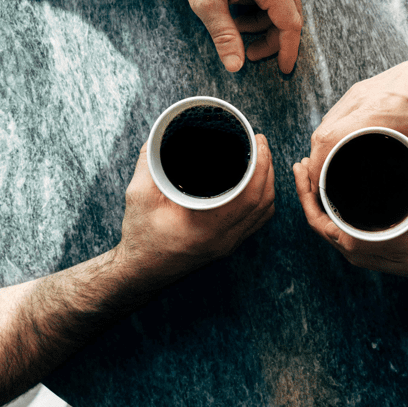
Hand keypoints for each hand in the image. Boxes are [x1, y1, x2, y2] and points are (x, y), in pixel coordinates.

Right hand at [117, 134, 274, 284]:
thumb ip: (150, 162)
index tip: (258, 141)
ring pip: (264, 212)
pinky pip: (256, 222)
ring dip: (268, 183)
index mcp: (206, 226)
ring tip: (262, 158)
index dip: (261, 166)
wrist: (140, 272)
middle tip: (261, 142)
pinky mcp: (227, 246)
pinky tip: (256, 184)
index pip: (250, 195)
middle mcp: (223, 239)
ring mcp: (228, 245)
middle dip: (268, 167)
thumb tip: (161, 134)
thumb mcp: (139, 195)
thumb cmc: (139, 236)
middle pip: (263, 201)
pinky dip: (262, 200)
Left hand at [165, 0, 301, 73]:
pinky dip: (263, 5)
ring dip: (264, 22)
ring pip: (284, 3)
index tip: (284, 69)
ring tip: (236, 25)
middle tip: (249, 52)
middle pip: (290, 16)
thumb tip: (236, 67)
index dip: (287, 50)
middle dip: (271, 39)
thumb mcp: (206, 3)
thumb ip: (224, 36)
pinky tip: (241, 8)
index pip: (290, 25)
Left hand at [293, 158, 407, 282]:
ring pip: (329, 218)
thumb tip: (347, 217)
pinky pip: (344, 220)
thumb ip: (373, 229)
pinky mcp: (372, 241)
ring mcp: (362, 247)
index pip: (316, 220)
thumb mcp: (400, 234)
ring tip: (316, 170)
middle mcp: (353, 250)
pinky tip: (341, 186)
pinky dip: (336, 201)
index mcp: (354, 249)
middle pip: (318, 217)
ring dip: (320, 195)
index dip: (305, 193)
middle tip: (302, 163)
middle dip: (307, 190)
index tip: (301, 168)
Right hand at [306, 52, 407, 193]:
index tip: (316, 183)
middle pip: (320, 134)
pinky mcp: (358, 89)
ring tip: (326, 165)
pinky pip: (334, 114)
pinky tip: (337, 144)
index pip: (328, 140)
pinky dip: (330, 132)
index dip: (316, 164)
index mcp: (374, 114)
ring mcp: (356, 93)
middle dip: (315, 160)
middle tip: (320, 181)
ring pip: (324, 123)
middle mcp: (359, 101)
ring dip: (321, 146)